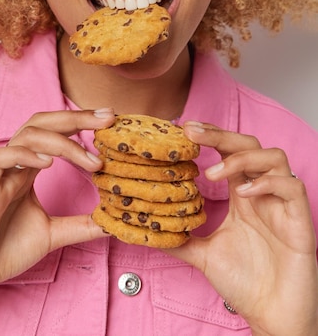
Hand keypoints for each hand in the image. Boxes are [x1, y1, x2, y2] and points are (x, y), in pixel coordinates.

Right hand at [0, 109, 113, 308]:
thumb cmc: (4, 249)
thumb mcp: (52, 234)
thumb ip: (81, 225)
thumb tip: (113, 222)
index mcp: (28, 168)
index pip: (55, 131)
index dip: (81, 121)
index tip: (110, 119)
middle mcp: (14, 164)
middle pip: (42, 122)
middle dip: (76, 116)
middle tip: (107, 117)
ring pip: (25, 135)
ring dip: (61, 142)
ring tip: (89, 160)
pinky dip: (22, 155)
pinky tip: (47, 163)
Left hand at [166, 122, 317, 335]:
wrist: (273, 315)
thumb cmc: (245, 283)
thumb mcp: (203, 254)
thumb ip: (178, 239)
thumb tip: (145, 231)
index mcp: (242, 194)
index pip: (228, 152)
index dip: (210, 136)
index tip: (183, 129)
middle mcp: (262, 193)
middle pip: (249, 144)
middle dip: (220, 134)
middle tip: (191, 132)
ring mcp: (282, 204)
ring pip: (274, 156)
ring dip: (242, 157)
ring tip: (215, 173)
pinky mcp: (299, 221)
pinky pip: (291, 187)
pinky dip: (267, 183)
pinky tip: (244, 193)